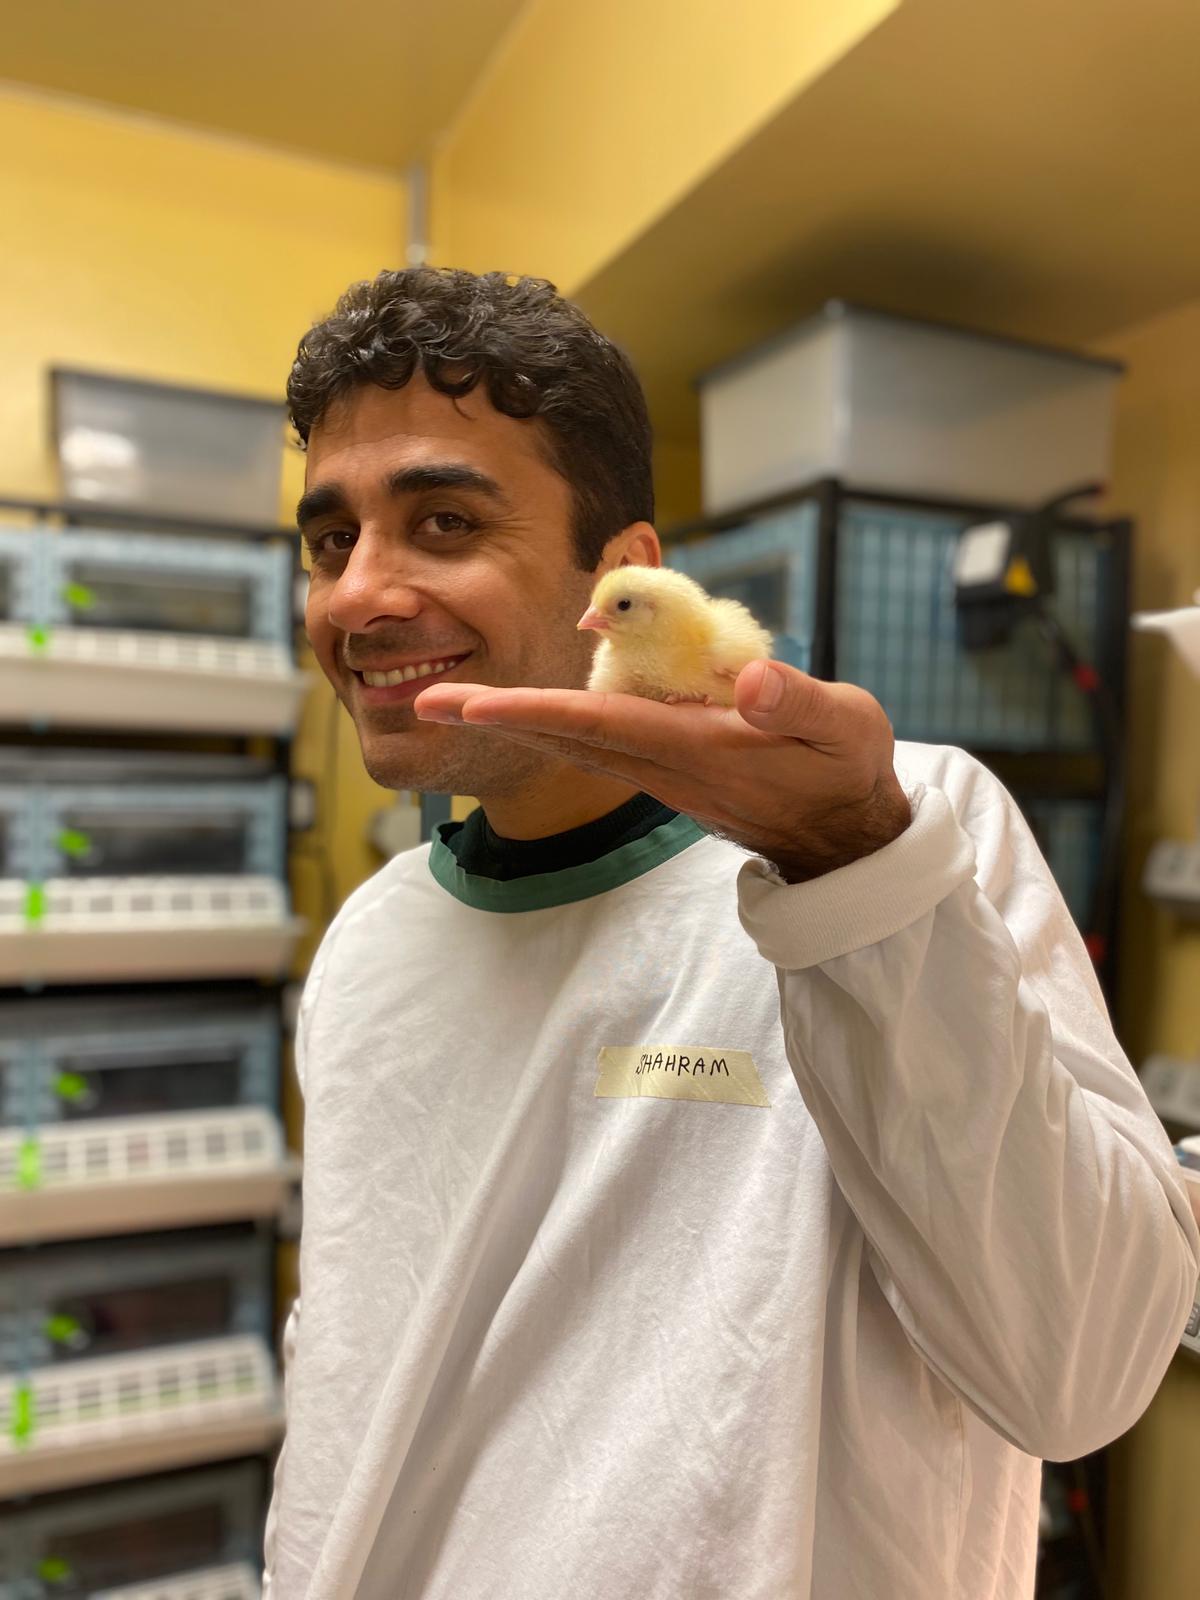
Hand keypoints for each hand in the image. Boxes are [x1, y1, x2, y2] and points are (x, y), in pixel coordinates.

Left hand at [414, 660, 910, 881]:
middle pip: (564, 736)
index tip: (472, 705)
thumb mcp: (845, 727)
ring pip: (571, 743)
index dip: (533, 710)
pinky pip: (594, 746)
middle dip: (494, 718)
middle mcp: (663, 764)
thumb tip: (750, 683)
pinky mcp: (665, 771)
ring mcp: (659, 772)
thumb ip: (798, 703)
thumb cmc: (846, 769)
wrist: (846, 834)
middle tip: (423, 701)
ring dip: (512, 723)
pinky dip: (549, 727)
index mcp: (695, 746)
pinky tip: (524, 715)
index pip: (599, 722)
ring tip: (454, 705)